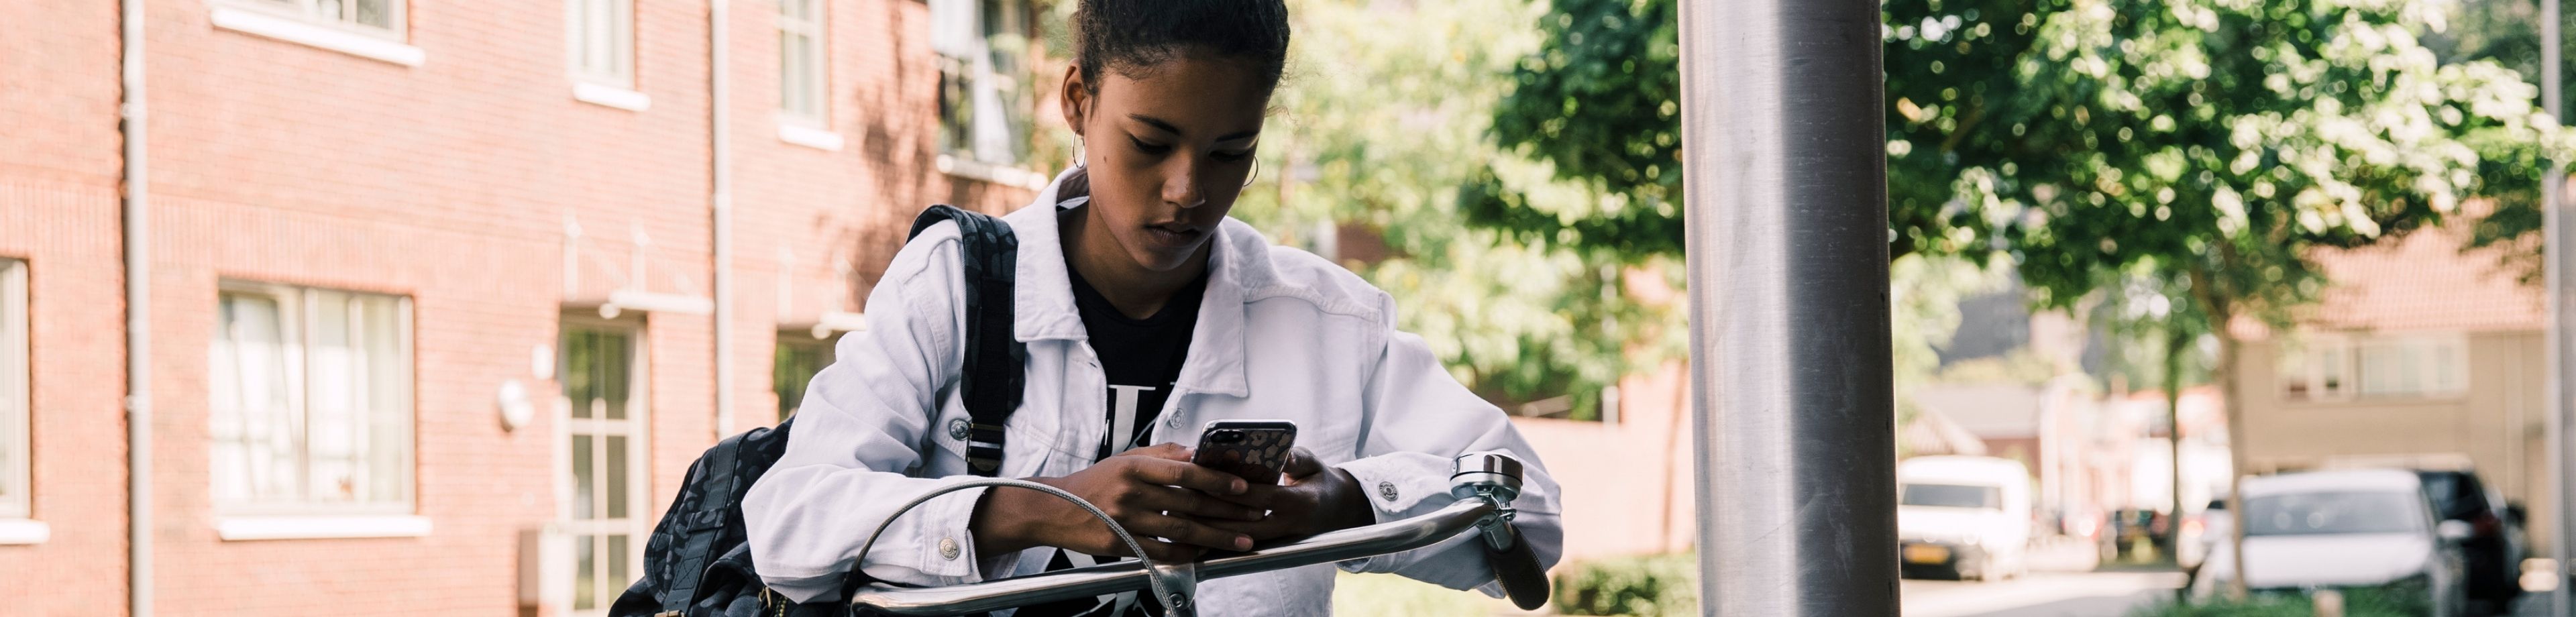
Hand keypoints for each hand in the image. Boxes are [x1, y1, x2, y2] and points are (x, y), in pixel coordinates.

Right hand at [969, 443, 1266, 561]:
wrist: (1054, 508)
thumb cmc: (1093, 482)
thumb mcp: (1125, 458)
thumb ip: (1162, 454)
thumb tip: (1197, 451)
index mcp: (1135, 467)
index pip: (1185, 471)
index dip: (1217, 478)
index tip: (1242, 485)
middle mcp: (1132, 492)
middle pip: (1191, 503)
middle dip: (1228, 511)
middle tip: (1255, 514)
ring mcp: (1126, 520)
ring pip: (1182, 531)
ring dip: (1217, 537)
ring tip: (1242, 540)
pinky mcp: (1122, 544)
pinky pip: (1163, 551)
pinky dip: (1188, 554)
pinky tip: (1207, 554)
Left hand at [1197, 448, 1374, 543]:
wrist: (1338, 509)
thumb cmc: (1319, 479)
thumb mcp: (1314, 463)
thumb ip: (1296, 458)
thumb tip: (1280, 452)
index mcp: (1301, 502)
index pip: (1264, 497)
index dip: (1236, 491)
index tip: (1210, 482)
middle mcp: (1290, 525)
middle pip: (1246, 524)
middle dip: (1216, 515)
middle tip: (1186, 504)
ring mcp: (1281, 539)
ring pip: (1241, 539)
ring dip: (1214, 531)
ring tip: (1186, 520)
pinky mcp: (1272, 546)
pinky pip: (1243, 544)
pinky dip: (1221, 539)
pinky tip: (1199, 535)